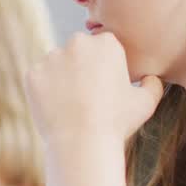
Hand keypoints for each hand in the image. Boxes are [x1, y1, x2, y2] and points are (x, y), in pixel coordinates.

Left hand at [26, 32, 164, 143]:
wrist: (82, 143)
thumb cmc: (117, 123)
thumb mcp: (147, 103)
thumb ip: (152, 85)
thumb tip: (150, 78)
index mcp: (106, 43)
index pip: (103, 48)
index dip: (104, 69)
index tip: (105, 88)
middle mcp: (78, 42)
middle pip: (78, 52)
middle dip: (81, 68)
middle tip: (86, 97)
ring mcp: (52, 56)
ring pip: (56, 64)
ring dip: (61, 79)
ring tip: (70, 106)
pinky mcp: (33, 73)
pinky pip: (39, 79)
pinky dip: (44, 92)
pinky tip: (56, 109)